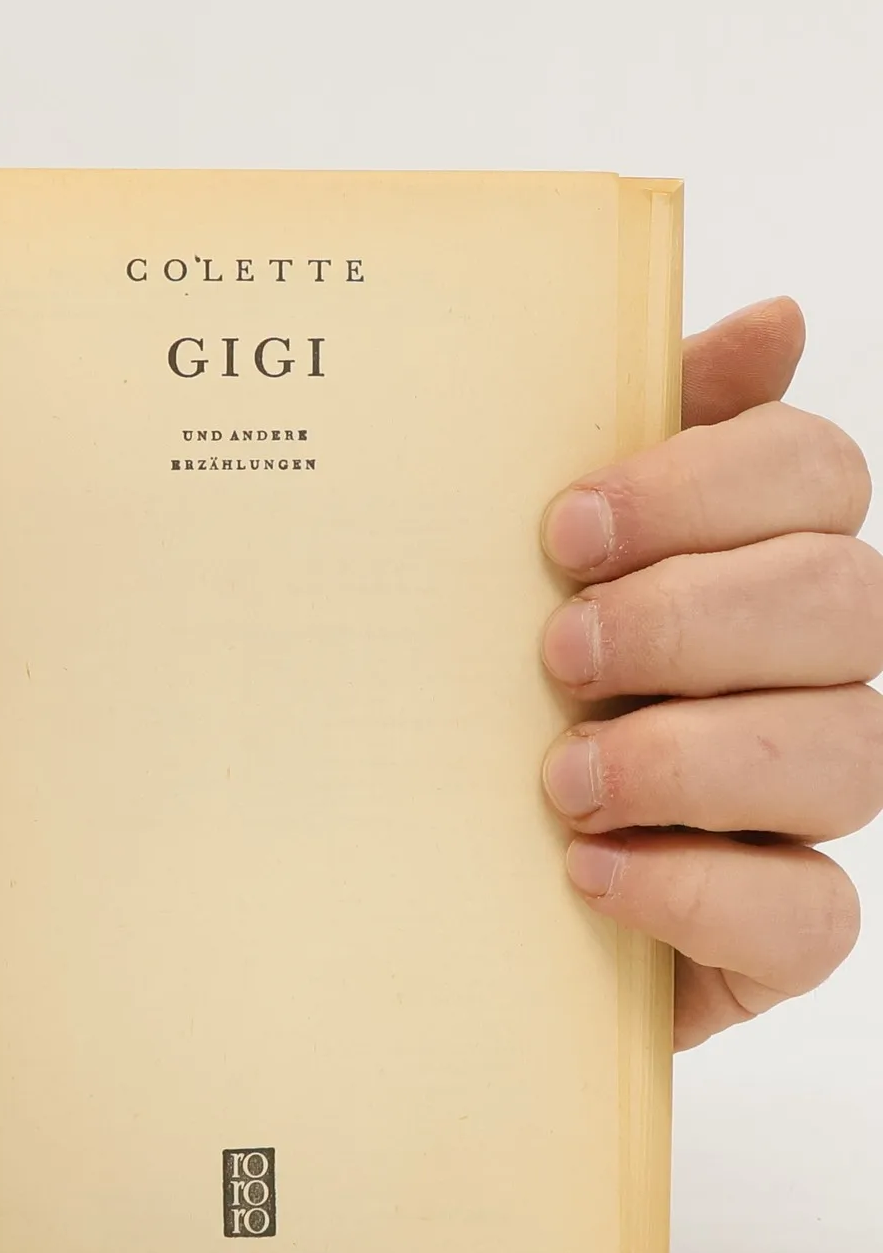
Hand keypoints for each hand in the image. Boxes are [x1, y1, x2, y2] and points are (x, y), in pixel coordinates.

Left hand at [540, 299, 881, 1046]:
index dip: (708, 483)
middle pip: (842, 600)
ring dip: (690, 756)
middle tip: (557, 653)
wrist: (414, 889)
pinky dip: (697, 888)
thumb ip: (617, 445)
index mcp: (740, 562)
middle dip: (691, 619)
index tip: (564, 529)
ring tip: (560, 779)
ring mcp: (798, 807)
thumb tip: (777, 320)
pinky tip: (589, 872)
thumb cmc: (467, 707)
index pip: (812, 473)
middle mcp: (798, 674)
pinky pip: (809, 914)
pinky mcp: (775, 932)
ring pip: (850, 752)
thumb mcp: (503, 576)